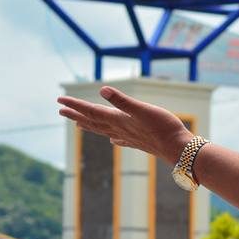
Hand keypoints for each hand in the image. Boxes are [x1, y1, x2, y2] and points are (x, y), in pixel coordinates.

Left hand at [58, 87, 192, 163]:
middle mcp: (120, 129)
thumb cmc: (163, 127)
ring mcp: (129, 137)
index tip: (60, 100)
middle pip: (93, 122)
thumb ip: (122, 100)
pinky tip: (112, 140)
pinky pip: (120, 139)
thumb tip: (102, 90)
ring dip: (90, 126)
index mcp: (118, 120)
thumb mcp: (143, 109)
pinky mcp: (139, 142)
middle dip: (76, 115)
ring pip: (104, 131)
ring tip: (79, 124)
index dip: (75, 105)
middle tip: (61, 110)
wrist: (178, 148)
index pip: (91, 111)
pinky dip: (113, 137)